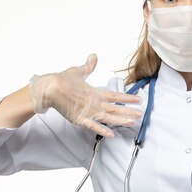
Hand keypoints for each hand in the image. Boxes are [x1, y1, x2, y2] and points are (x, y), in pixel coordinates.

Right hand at [28, 53, 143, 137]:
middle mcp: (95, 102)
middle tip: (141, 114)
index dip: (127, 98)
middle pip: (115, 108)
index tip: (139, 100)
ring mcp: (88, 111)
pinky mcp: (80, 119)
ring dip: (121, 120)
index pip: (115, 95)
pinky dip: (102, 130)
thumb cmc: (62, 79)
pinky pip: (93, 126)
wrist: (50, 87)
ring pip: (108, 117)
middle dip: (128, 111)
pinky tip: (112, 135)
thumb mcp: (78, 71)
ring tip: (132, 122)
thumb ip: (88, 66)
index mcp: (95, 92)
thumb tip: (94, 56)